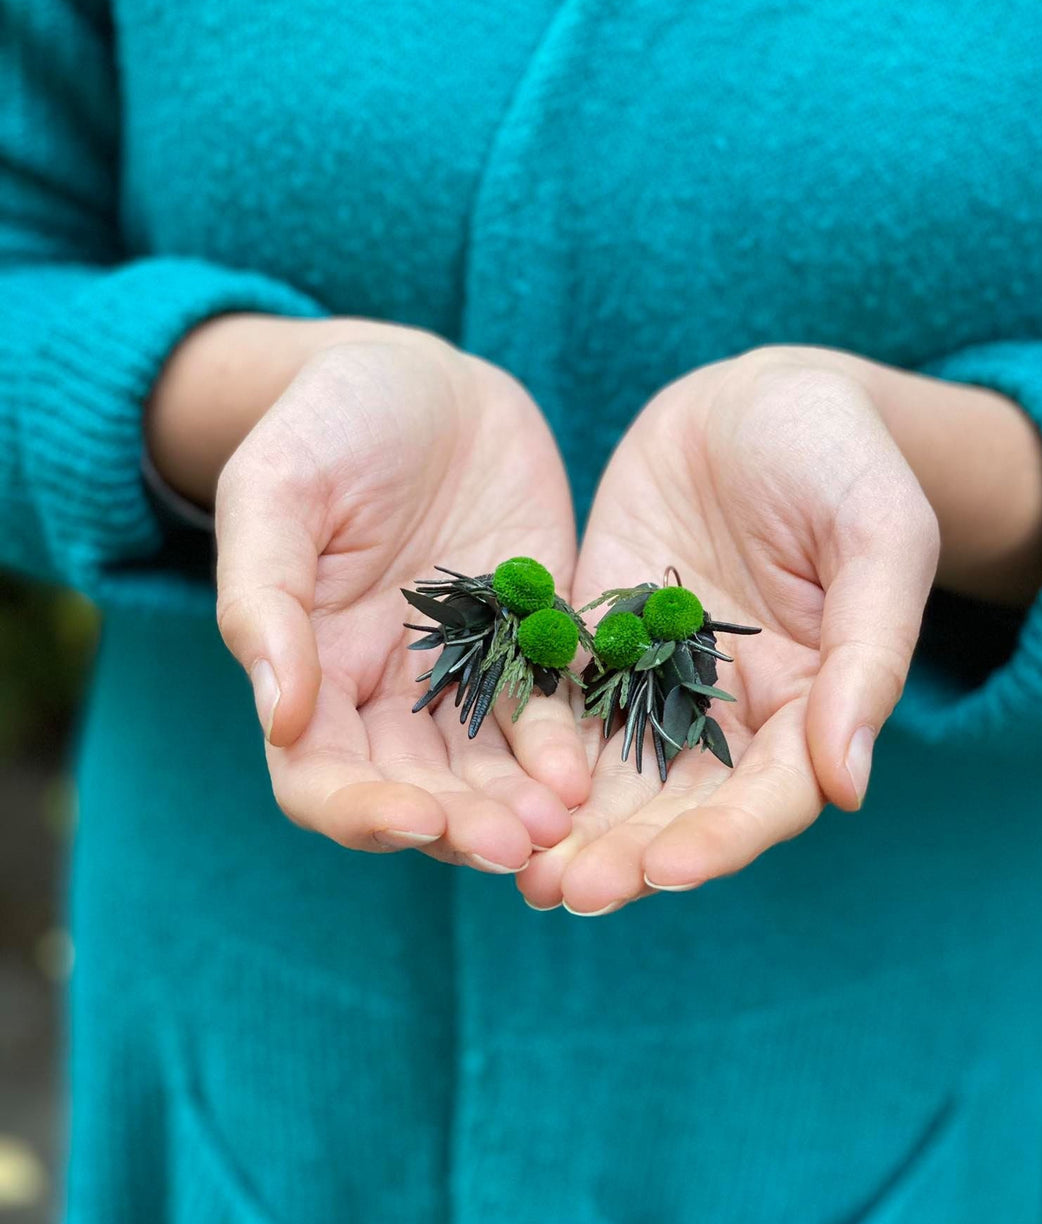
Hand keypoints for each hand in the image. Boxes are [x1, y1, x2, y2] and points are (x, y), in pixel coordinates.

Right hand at [215, 335, 589, 871]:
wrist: (426, 378)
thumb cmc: (328, 422)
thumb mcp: (277, 491)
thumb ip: (265, 601)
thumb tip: (279, 719)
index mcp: (313, 671)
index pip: (321, 779)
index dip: (362, 813)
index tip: (417, 820)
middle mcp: (388, 693)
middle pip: (418, 794)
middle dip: (462, 826)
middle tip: (519, 845)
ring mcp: (464, 675)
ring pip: (489, 772)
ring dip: (522, 807)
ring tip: (566, 824)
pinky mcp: (530, 644)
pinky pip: (551, 712)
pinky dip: (568, 747)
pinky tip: (594, 768)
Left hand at [519, 346, 940, 912]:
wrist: (756, 397)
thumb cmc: (839, 456)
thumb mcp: (877, 535)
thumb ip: (866, 655)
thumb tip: (849, 784)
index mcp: (810, 701)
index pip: (770, 796)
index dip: (723, 838)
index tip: (667, 871)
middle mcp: (732, 712)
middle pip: (682, 808)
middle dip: (630, 854)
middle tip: (568, 893)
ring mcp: (659, 683)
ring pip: (615, 779)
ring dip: (572, 831)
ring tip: (522, 874)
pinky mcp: (599, 647)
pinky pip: (563, 711)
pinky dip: (532, 758)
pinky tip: (487, 792)